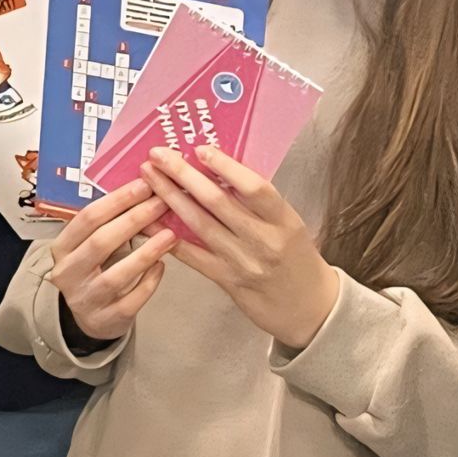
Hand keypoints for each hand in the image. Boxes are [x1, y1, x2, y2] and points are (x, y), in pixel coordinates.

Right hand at [48, 179, 175, 340]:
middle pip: (101, 242)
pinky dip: (149, 281)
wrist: (90, 318)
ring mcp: (85, 299)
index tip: (144, 185)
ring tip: (170, 235)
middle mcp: (67, 274)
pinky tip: (162, 265)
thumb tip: (144, 189)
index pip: (87, 219)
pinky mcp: (106, 320)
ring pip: (117, 275)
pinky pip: (131, 300)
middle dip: (134, 220)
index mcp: (61, 248)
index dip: (117, 200)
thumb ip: (107, 224)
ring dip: (146, 252)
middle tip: (161, 203)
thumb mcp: (88, 246)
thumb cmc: (95, 270)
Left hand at [146, 148, 338, 351]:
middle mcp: (263, 240)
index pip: (254, 188)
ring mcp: (242, 262)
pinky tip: (148, 220)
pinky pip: (191, 255)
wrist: (309, 307)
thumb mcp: (289, 224)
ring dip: (169, 198)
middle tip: (158, 154)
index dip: (226, 167)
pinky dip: (166, 236)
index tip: (200, 149)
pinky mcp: (226, 280)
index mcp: (284, 221)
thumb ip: (259, 202)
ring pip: (199, 225)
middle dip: (183, 175)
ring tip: (149, 178)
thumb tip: (219, 169)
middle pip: (217, 202)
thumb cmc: (297, 258)